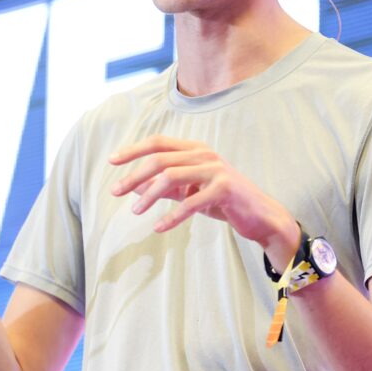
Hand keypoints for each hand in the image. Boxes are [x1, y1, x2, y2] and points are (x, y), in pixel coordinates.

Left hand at [109, 135, 298, 260]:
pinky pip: (191, 202)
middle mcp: (204, 154)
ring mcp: (215, 169)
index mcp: (195, 149)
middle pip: (160, 159)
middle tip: (115, 191)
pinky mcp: (224, 189)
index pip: (158, 143)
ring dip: (149, 195)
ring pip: (171, 177)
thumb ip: (165, 187)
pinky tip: (159, 227)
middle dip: (134, 175)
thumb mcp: (190, 191)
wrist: (259, 215)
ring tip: (135, 212)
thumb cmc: (222, 201)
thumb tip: (134, 187)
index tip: (111, 161)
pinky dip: (172, 215)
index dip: (133, 150)